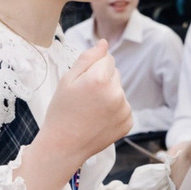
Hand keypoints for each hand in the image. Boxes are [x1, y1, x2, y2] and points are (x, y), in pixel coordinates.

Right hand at [22, 40, 131, 189]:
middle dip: (103, 79)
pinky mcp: (129, 122)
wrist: (64, 146)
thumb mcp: (67, 80)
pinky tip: (99, 119)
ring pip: (120, 89)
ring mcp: (125, 109)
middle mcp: (117, 93)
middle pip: (115, 73)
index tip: (82, 83)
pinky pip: (123, 106)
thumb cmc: (61, 111)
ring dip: (109, 94)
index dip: (93, 68)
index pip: (107, 58)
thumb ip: (88, 58)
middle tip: (85, 97)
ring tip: (91, 109)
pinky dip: (114, 110)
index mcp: (100, 79)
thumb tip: (104, 43)